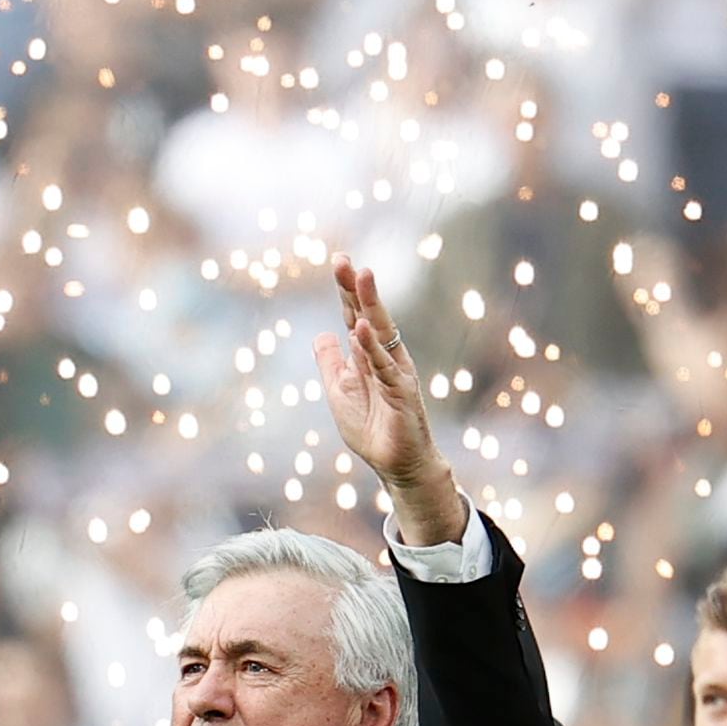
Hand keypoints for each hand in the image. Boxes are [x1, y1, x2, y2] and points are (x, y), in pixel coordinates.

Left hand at [316, 258, 466, 545]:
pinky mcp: (402, 392)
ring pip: (381, 333)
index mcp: (366, 356)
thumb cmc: (372, 430)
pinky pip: (385, 366)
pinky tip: (360, 328)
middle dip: (356, 288)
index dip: (346, 291)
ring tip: (362, 277)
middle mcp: (384, 358)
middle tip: (346, 260)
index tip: (340, 261)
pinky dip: (372, 347)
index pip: (354, 316)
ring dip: (370, 305)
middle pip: (368, 315)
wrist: (397, 465)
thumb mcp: (340, 392)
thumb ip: (332, 364)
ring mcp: (395, 372)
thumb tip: (324, 334)